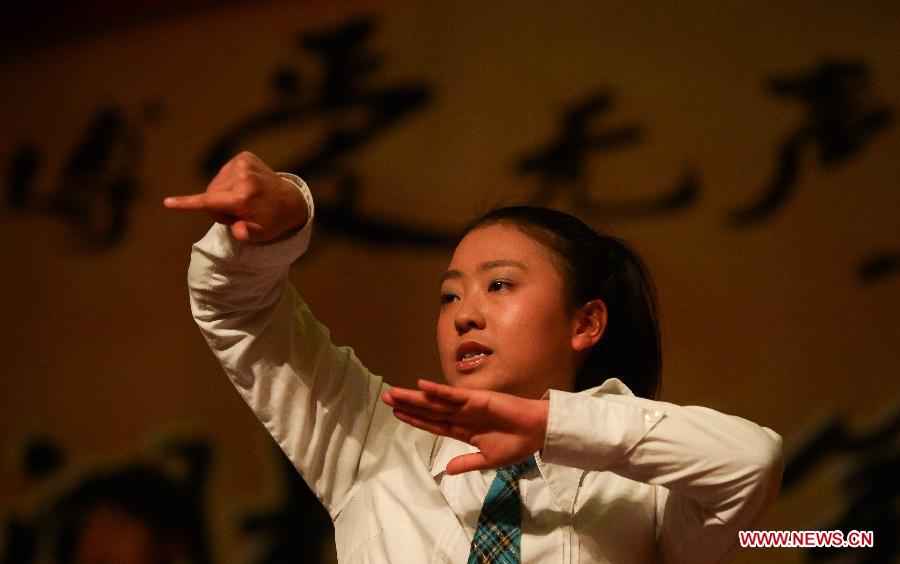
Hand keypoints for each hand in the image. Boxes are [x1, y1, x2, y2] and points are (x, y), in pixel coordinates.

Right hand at [164, 151, 307, 241]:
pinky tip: (244, 187)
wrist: (289, 200)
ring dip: (222, 195)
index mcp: (244, 197)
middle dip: (218, 207)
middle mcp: (242, 177)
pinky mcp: (244, 156)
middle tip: (238, 213)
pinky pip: (223, 173)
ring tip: (243, 200)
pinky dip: (228, 183)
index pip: (210, 201)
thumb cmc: (272, 220)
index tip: (167, 203)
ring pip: (215, 184)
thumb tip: (239, 234)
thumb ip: (247, 232)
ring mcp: (243, 164)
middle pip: (210, 195)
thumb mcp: (262, 233)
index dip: (186, 203)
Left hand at [382, 379, 548, 474]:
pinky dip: (437, 391)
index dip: (414, 420)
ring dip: (415, 397)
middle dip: (407, 405)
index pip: (433, 424)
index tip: (397, 414)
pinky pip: (453, 395)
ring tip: (395, 393)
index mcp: (463, 431)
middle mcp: (461, 416)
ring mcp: (467, 406)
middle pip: (428, 410)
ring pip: (435, 401)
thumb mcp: (489, 460)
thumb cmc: (516, 445)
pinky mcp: (477, 399)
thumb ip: (467, 463)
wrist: (537, 433)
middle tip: (386, 398)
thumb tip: (447, 471)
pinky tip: (421, 386)